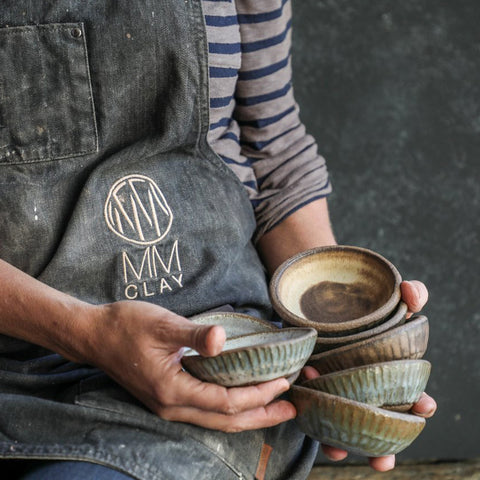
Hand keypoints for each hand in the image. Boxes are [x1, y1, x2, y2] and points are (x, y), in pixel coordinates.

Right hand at [82, 300, 295, 431]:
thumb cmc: (126, 326)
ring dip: (248, 415)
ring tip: (276, 409)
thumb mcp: (162, 325)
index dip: (257, 395)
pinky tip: (243, 399)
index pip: (226, 402)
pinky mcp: (168, 398)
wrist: (95, 336)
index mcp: (172, 390)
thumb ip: (195, 334)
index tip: (283, 382)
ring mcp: (168, 406)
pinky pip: (206, 412)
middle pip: (226, 420)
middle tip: (292, 409)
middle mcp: (172, 406)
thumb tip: (223, 339)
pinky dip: (230, 409)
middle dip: (261, 415)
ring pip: (217, 421)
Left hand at [302, 279, 436, 470]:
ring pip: (351, 427)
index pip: (413, 393)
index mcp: (391, 371)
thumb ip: (409, 292)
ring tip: (340, 452)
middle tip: (383, 458)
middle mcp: (369, 387)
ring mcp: (343, 391)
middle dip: (386, 444)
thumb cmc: (360, 305)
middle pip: (382, 422)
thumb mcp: (385, 296)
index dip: (420, 404)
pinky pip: (319, 414)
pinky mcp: (317, 389)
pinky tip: (314, 429)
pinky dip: (318, 426)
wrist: (318, 303)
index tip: (423, 406)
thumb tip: (413, 295)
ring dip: (348, 445)